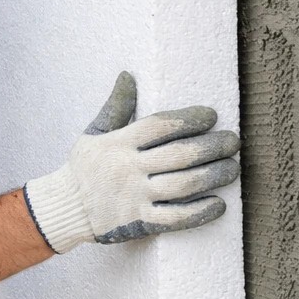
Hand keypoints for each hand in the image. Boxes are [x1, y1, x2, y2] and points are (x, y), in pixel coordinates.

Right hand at [23, 72, 240, 251]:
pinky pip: (175, 218)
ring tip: (233, 168)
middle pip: (180, 155)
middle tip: (233, 141)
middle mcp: (128, 169)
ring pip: (183, 185)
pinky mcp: (139, 222)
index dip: (190, 118)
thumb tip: (127, 75)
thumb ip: (116, 105)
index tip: (212, 116)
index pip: (161, 126)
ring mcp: (135, 197)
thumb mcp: (94, 132)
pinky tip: (219, 204)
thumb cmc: (84, 167)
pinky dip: (200, 212)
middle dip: (212, 146)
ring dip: (214, 176)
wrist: (66, 208)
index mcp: (119, 143)